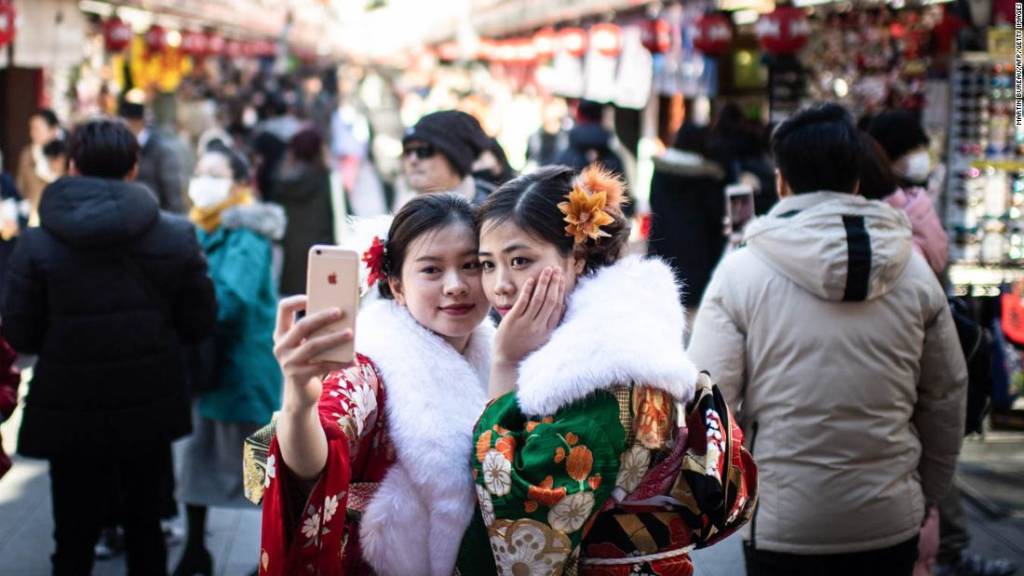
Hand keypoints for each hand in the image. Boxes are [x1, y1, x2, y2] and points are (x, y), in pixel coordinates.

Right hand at [273, 295, 354, 411]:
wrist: (301, 393)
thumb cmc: (309, 361)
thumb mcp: (308, 344)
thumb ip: (318, 332)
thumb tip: (343, 316)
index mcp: (281, 333)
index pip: (283, 309)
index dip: (297, 300)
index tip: (313, 296)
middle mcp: (280, 346)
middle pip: (302, 326)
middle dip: (322, 317)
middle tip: (340, 312)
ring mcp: (288, 362)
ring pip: (313, 345)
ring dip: (334, 338)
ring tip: (350, 333)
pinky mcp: (298, 376)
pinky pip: (323, 366)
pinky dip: (339, 362)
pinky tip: (353, 360)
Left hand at [494, 266, 565, 366]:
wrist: (508, 361)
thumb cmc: (525, 348)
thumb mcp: (543, 337)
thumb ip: (550, 322)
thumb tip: (561, 306)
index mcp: (548, 330)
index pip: (558, 306)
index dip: (560, 290)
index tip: (562, 278)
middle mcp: (539, 326)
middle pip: (550, 300)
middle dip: (554, 282)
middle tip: (556, 268)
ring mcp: (526, 323)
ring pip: (538, 299)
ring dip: (544, 282)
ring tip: (547, 270)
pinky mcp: (513, 321)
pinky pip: (523, 302)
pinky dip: (528, 290)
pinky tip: (531, 280)